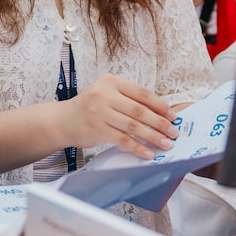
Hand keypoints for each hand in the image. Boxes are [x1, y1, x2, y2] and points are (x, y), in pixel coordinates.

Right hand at [59, 74, 177, 159]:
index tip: (172, 116)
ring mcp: (99, 112)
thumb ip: (128, 100)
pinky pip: (122, 139)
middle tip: (173, 132)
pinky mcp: (97, 129)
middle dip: (159, 123)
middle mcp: (104, 94)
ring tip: (166, 144)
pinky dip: (137, 147)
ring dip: (152, 136)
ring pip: (133, 126)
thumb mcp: (107, 95)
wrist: (63, 120)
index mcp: (111, 81)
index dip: (159, 105)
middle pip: (139, 110)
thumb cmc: (90, 108)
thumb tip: (160, 114)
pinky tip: (148, 153)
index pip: (141, 93)